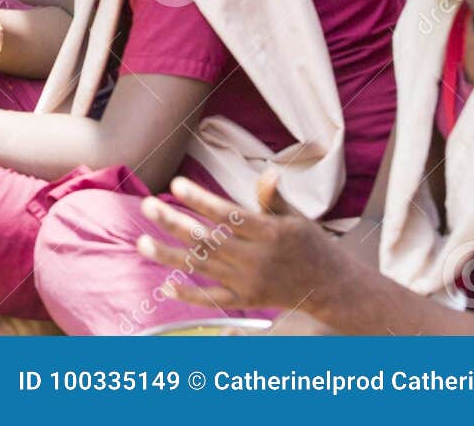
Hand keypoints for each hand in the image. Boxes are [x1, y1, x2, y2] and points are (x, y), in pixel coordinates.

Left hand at [136, 172, 348, 313]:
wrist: (332, 288)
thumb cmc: (310, 244)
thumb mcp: (296, 218)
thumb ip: (273, 198)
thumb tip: (267, 171)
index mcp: (271, 234)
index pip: (230, 215)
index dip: (202, 200)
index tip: (175, 184)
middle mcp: (258, 260)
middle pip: (208, 240)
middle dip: (174, 223)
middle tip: (146, 206)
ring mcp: (250, 283)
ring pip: (203, 269)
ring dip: (170, 256)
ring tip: (141, 242)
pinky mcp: (247, 301)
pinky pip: (213, 300)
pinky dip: (189, 295)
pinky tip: (165, 285)